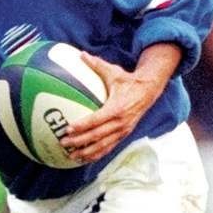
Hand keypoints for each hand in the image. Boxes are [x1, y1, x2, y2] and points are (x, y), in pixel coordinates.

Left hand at [61, 44, 180, 162]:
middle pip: (97, 136)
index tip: (68, 129)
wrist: (149, 91)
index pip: (96, 119)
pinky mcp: (124, 135)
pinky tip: (85, 158)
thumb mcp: (114, 72)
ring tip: (71, 156)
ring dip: (87, 152)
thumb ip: (96, 64)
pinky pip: (109, 147)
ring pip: (103, 145)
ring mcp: (123, 131)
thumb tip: (81, 54)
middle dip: (80, 141)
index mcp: (116, 108)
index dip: (82, 125)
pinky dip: (97, 154)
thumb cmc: (128, 81)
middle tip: (63, 143)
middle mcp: (120, 122)